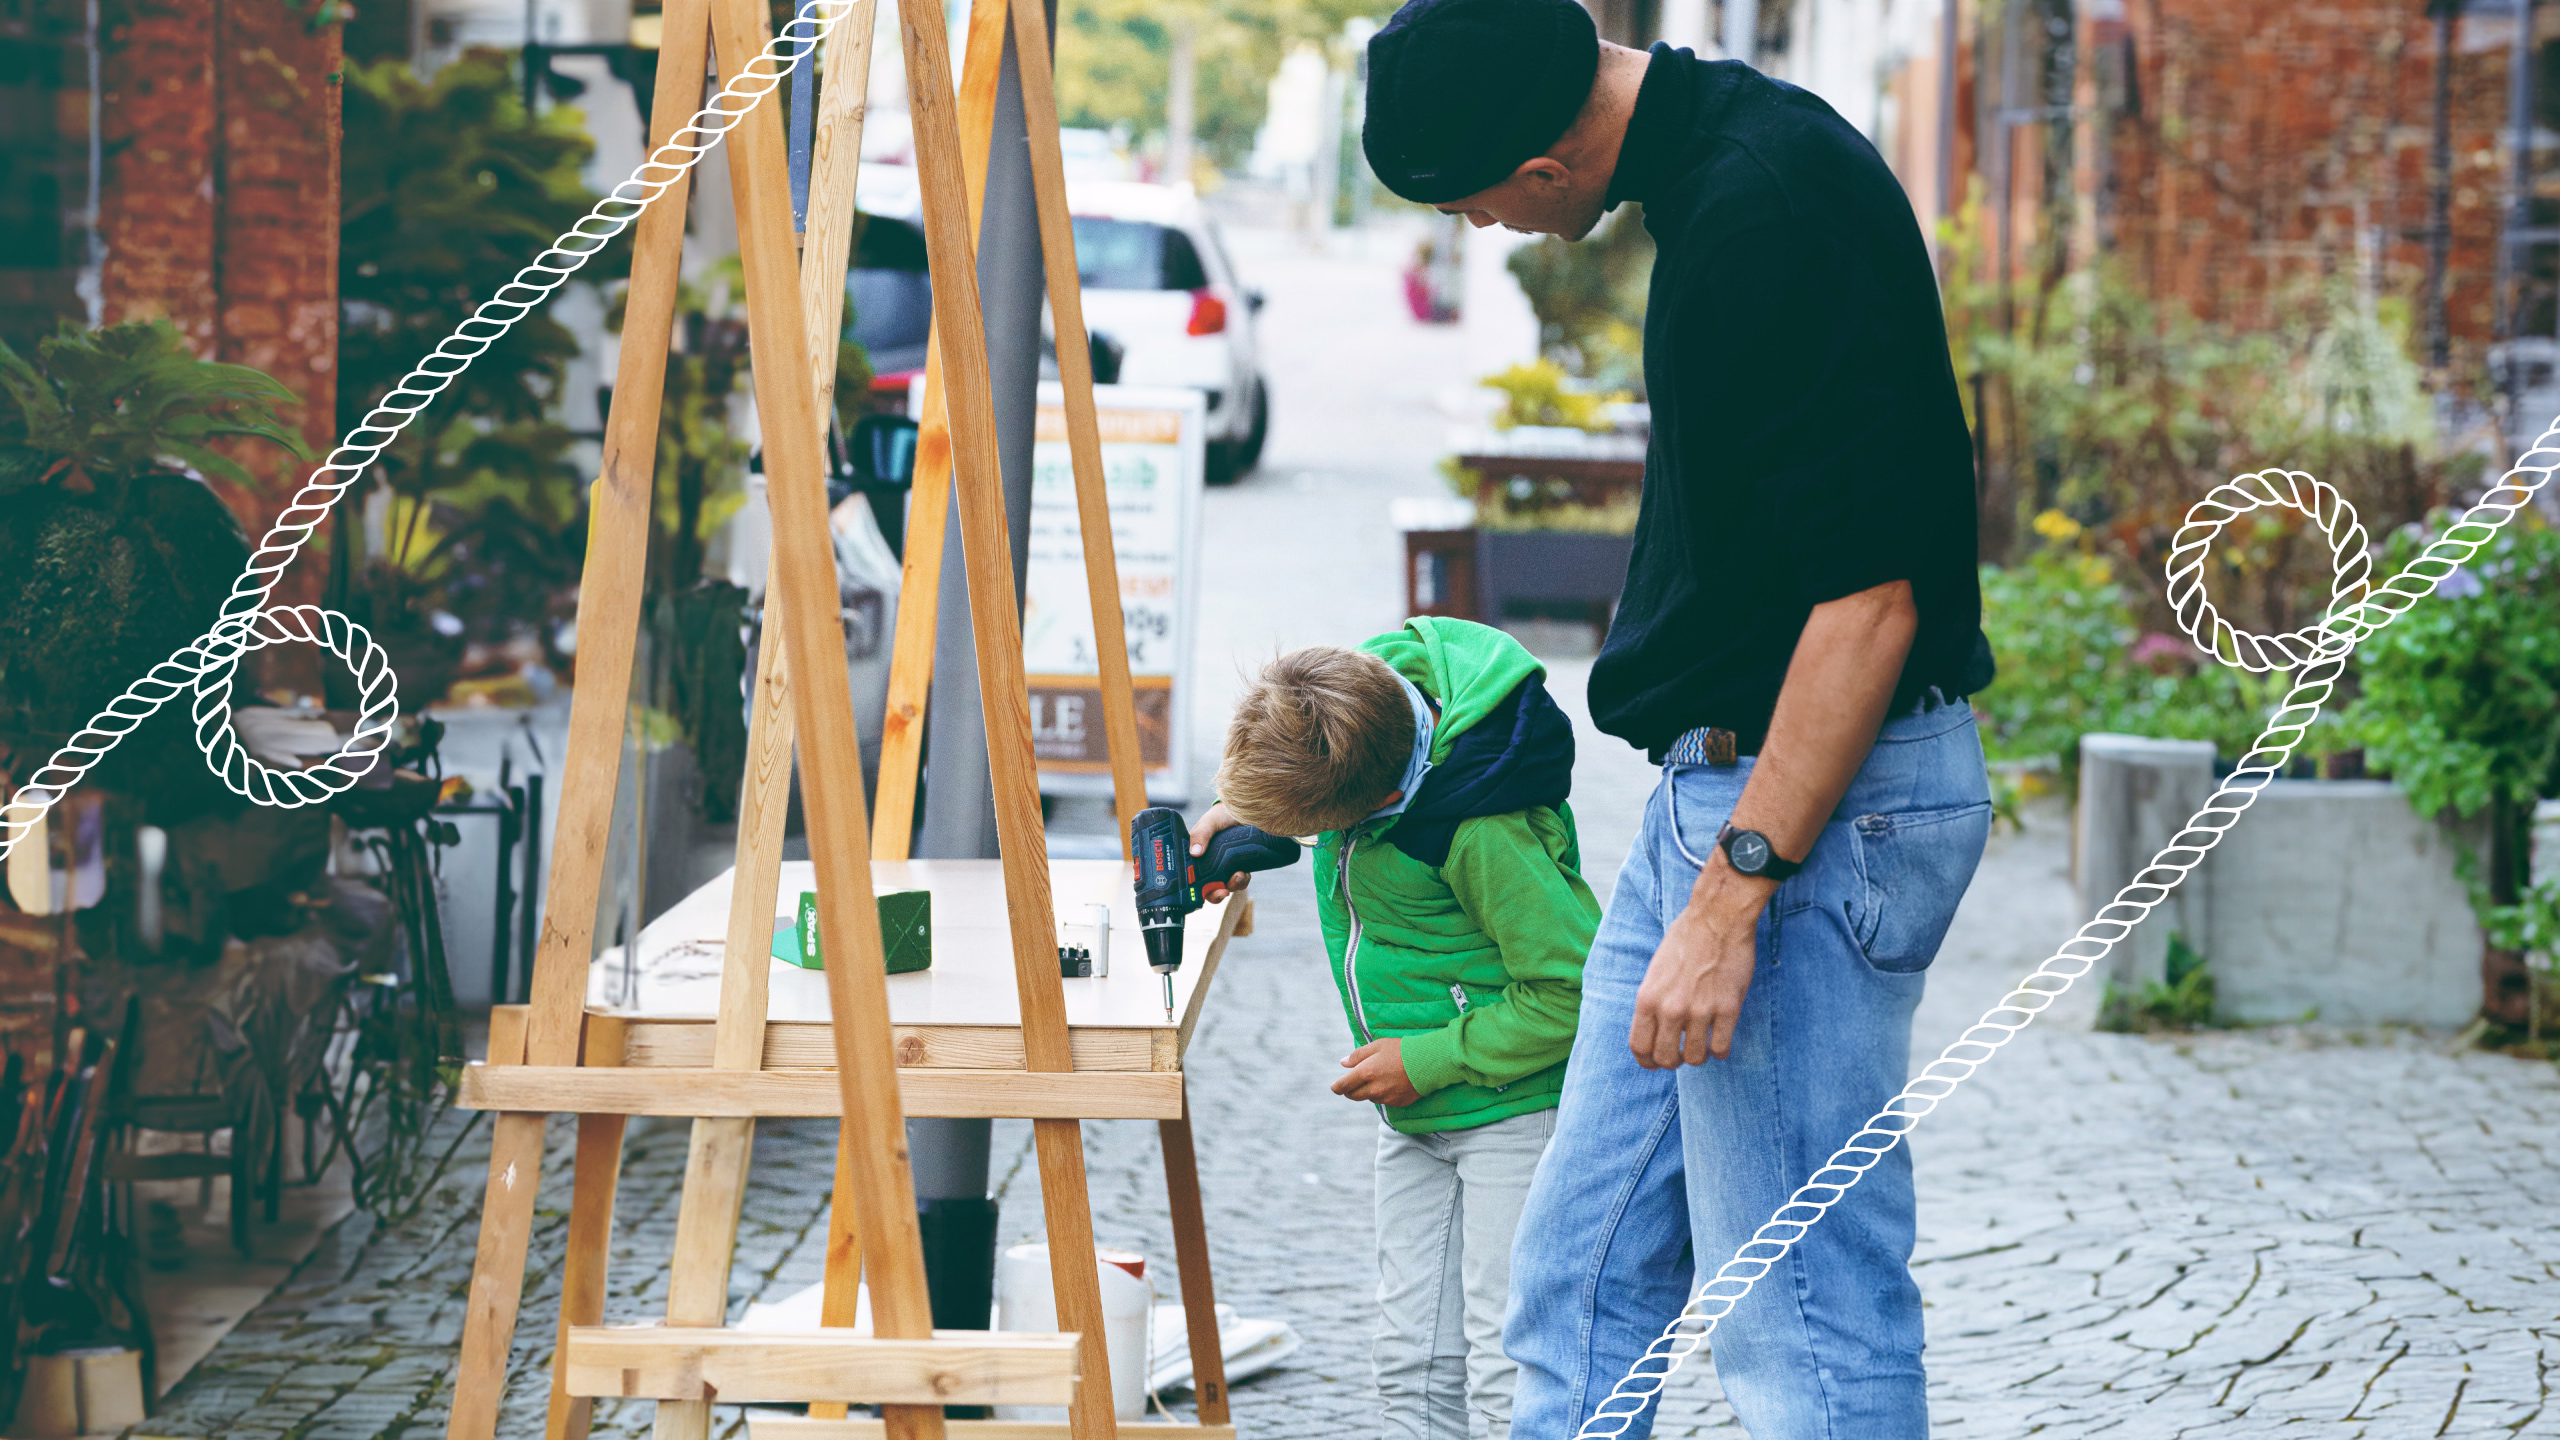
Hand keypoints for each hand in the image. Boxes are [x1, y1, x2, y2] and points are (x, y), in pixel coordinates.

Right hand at [1190, 801, 1252, 902]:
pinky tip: (1245, 872)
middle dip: (1215, 894)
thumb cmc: (1222, 815)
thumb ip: (1201, 834)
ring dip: (1232, 886)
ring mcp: (1225, 867)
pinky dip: (1242, 880)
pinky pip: (1240, 881)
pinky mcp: (1240, 866)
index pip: (1191, 878)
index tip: (1202, 892)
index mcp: (1197, 856)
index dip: (1194, 889)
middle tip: (1223, 891)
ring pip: (1226, 886)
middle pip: (1208, 889)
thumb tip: (1195, 852)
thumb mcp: (1209, 822)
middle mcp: (1209, 865)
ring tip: (1238, 875)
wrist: (1246, 811)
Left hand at [1331, 1038, 1420, 1106]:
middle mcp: (1374, 1088)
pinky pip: (1383, 1101)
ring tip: (1377, 1078)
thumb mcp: (1378, 1046)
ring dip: (1367, 1091)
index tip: (1334, 1087)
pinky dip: (1382, 1094)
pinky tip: (1390, 1084)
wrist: (1428, 1062)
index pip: (1344, 1086)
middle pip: (1353, 1096)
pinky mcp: (1397, 1103)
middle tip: (1351, 1084)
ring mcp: (1386, 1098)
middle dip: (1349, 1091)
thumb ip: (1358, 1055)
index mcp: (1366, 1072)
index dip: (1337, 1087)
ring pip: (1369, 1098)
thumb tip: (1343, 1063)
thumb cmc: (1401, 1050)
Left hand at [1628, 860, 1770, 1067]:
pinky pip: (1721, 1048)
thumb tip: (1655, 1030)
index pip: (1639, 1047)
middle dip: (1673, 1062)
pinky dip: (1720, 1050)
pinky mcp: (1728, 1009)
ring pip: (1695, 1058)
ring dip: (1698, 1056)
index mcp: (1647, 998)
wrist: (1717, 918)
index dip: (1647, 1061)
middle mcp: (1671, 1009)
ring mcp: (1700, 1010)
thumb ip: (1653, 1002)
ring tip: (1702, 1046)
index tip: (1655, 1062)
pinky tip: (1720, 1038)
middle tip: (1681, 1054)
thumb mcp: (1655, 971)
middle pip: (1665, 1058)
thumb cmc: (1685, 939)